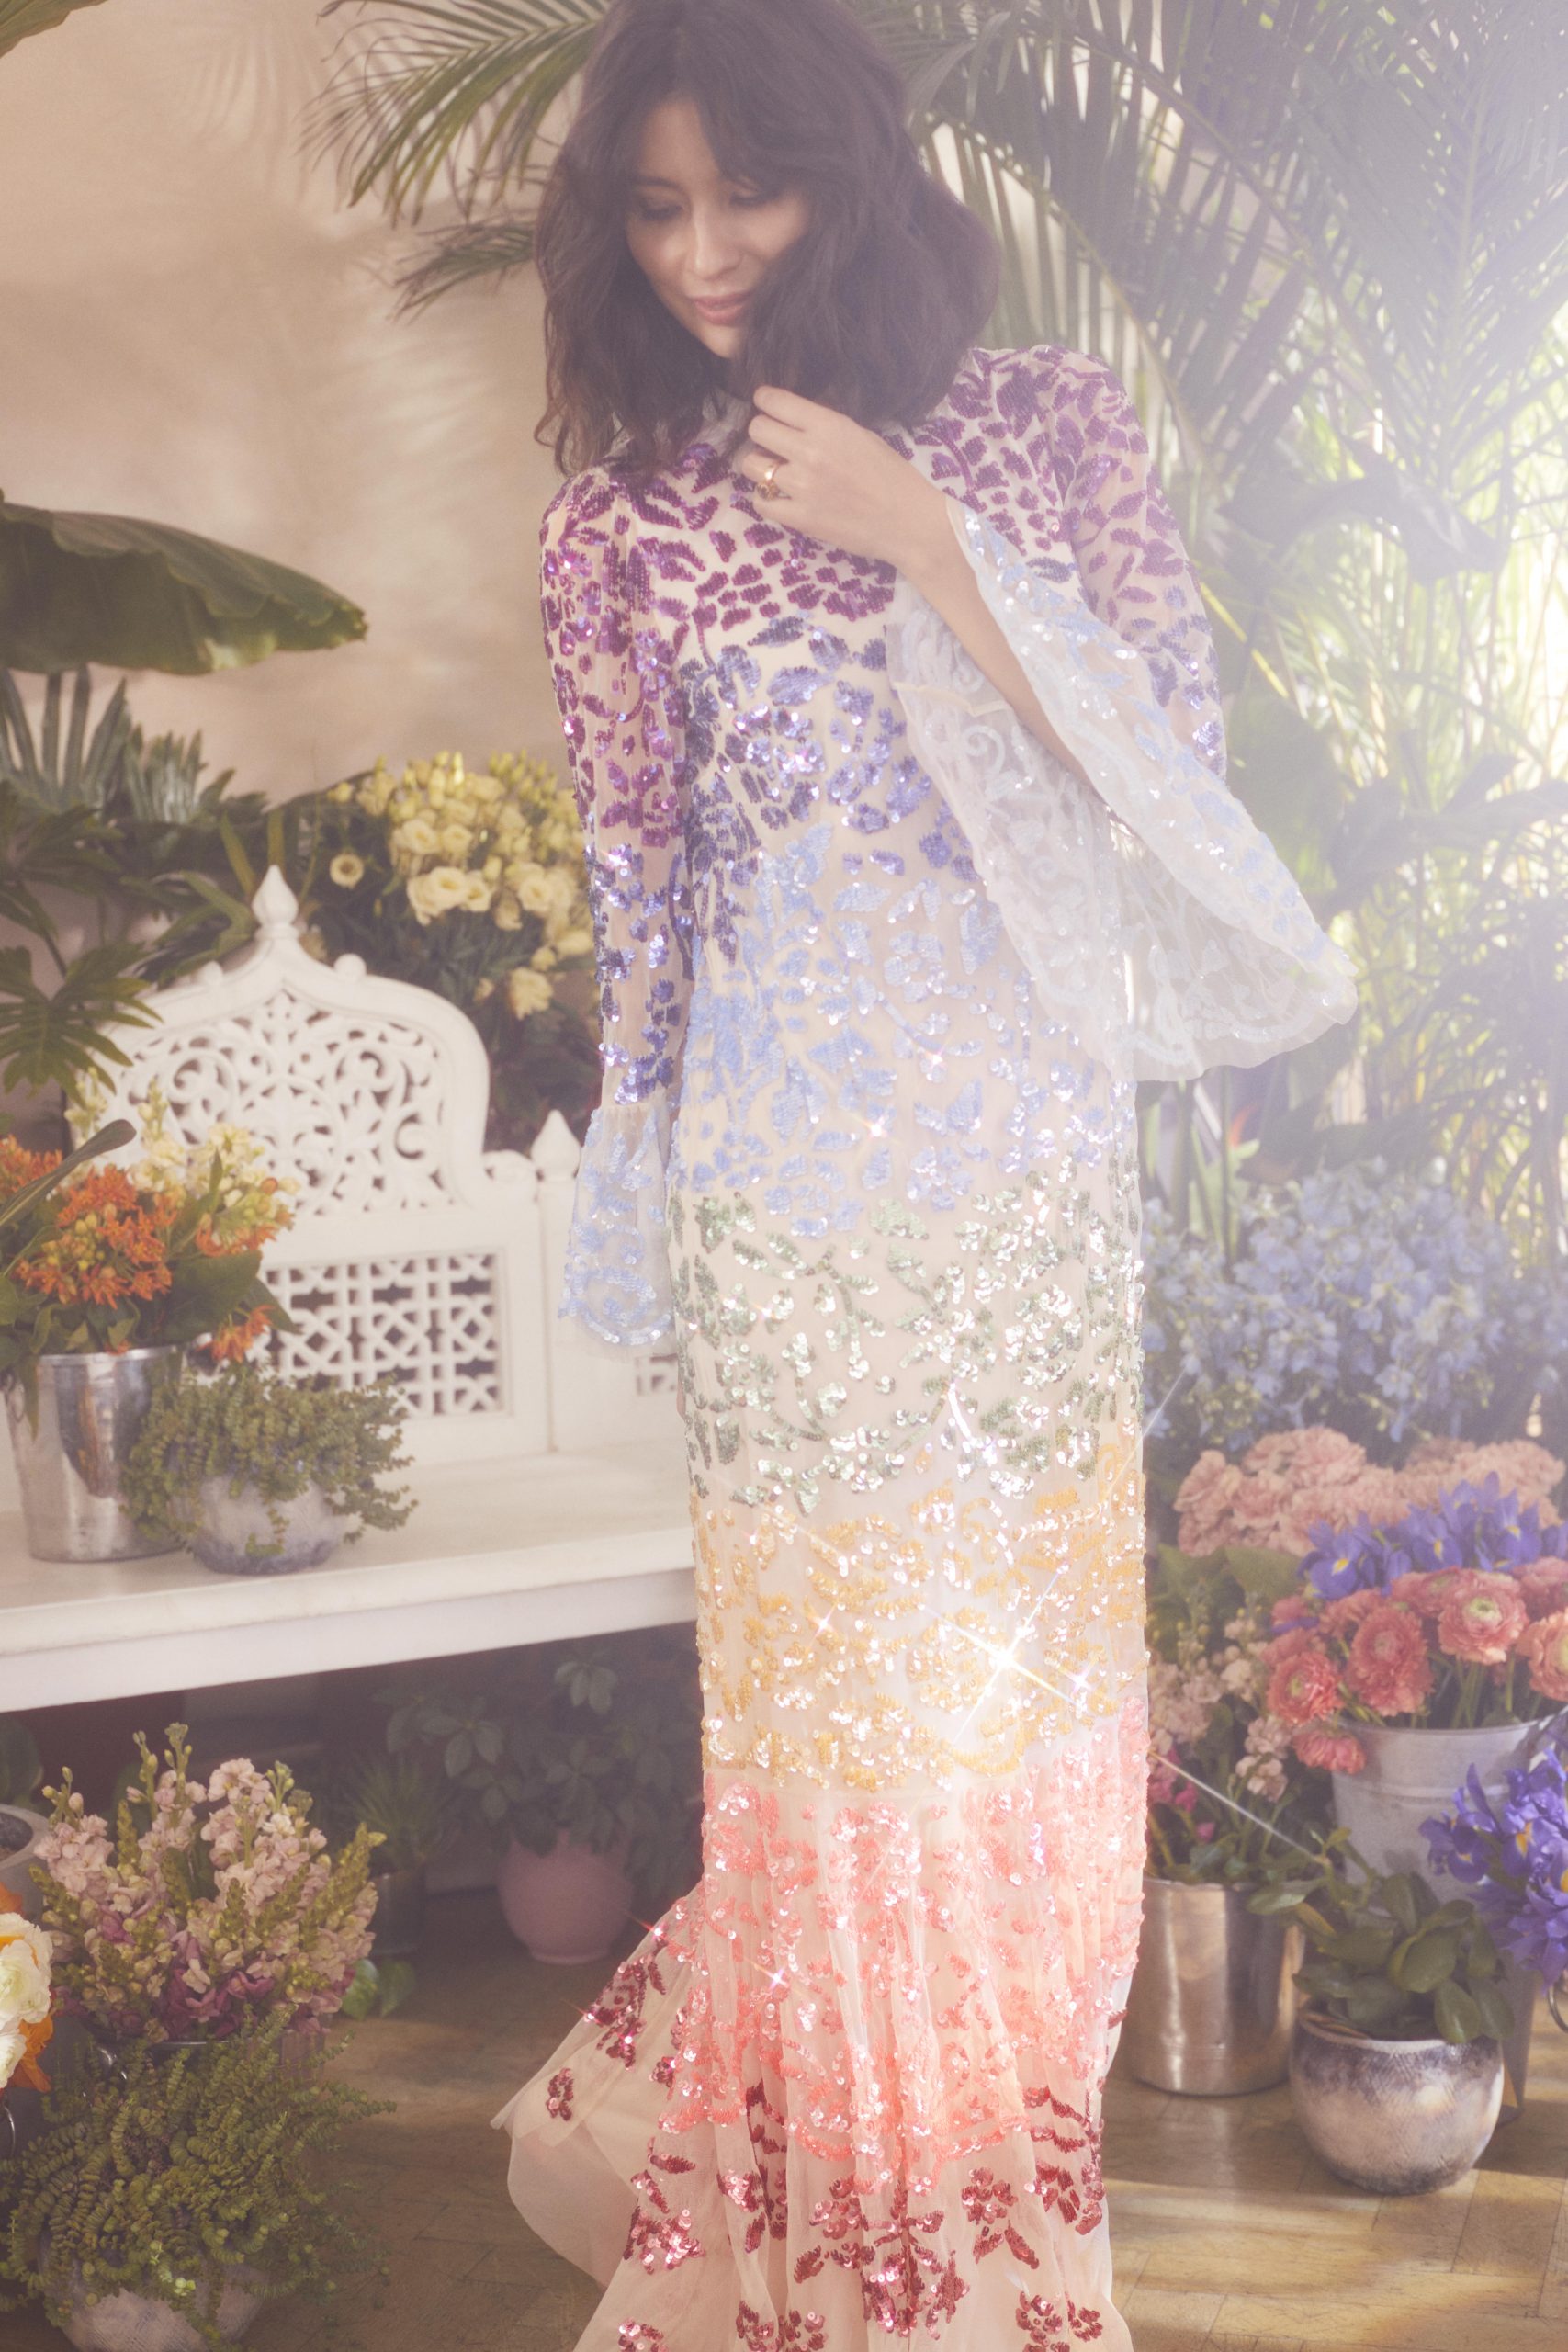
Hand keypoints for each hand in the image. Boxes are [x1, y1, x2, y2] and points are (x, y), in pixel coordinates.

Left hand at [739, 385, 952, 575]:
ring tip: (776, 472)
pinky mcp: (800, 518)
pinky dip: (765, 498)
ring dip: (760, 466)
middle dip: (762, 433)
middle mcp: (810, 452)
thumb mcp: (861, 435)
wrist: (908, 522)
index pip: (774, 402)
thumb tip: (794, 421)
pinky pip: (761, 502)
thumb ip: (825, 427)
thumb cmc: (892, 476)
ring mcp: (802, 486)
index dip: (765, 401)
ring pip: (752, 465)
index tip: (766, 406)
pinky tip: (779, 497)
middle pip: (757, 429)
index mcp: (828, 425)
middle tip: (773, 443)